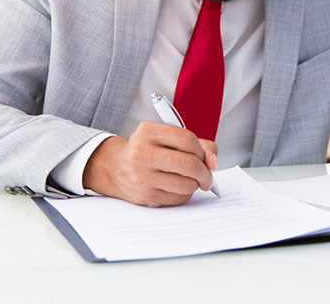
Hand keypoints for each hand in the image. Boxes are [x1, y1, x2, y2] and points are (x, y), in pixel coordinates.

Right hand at [82, 122, 217, 206]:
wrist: (116, 167)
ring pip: (186, 184)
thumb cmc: (149, 149)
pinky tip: (176, 187)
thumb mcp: (167, 137)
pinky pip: (177, 198)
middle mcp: (142, 153)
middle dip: (205, 172)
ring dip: (196, 184)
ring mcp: (142, 176)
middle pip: (188, 163)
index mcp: (148, 131)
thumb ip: (197, 143)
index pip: (187, 139)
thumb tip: (213, 162)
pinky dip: (184, 194)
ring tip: (191, 180)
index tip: (207, 159)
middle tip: (208, 177)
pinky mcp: (145, 196)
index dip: (203, 151)